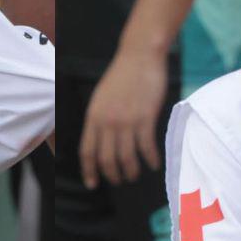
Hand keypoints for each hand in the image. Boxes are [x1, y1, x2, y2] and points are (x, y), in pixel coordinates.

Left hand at [79, 46, 166, 188]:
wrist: (139, 56)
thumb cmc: (122, 75)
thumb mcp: (101, 98)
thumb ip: (99, 119)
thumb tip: (101, 142)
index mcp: (93, 117)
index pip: (87, 151)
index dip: (89, 171)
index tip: (92, 184)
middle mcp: (107, 121)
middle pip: (106, 159)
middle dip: (113, 175)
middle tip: (120, 180)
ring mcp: (126, 120)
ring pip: (126, 157)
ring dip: (131, 171)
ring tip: (135, 175)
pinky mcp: (145, 118)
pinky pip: (146, 147)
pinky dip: (150, 159)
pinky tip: (153, 164)